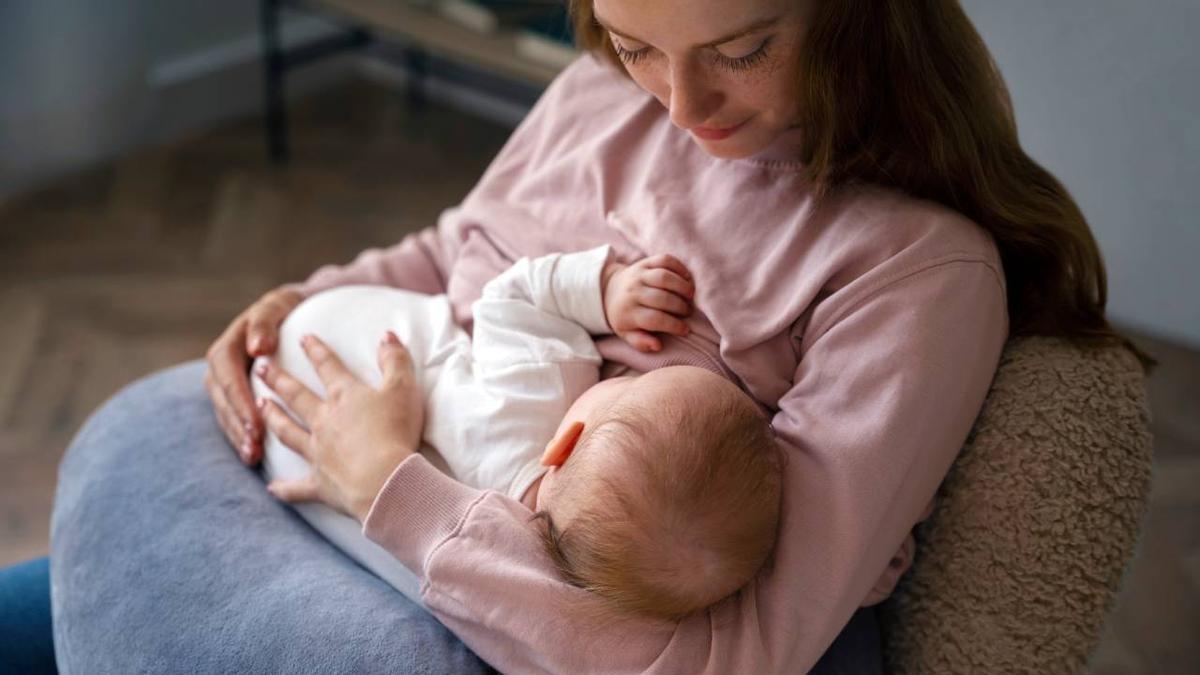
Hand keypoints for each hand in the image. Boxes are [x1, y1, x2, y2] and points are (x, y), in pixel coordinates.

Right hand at [205, 286, 303, 464]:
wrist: (292, 312)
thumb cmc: (286, 309)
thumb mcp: (277, 306)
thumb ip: (264, 323)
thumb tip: (257, 348)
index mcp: (227, 347)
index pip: (227, 376)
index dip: (240, 401)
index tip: (256, 423)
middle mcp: (220, 368)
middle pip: (223, 400)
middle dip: (238, 425)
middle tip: (254, 447)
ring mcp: (225, 384)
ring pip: (226, 414)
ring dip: (237, 436)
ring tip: (253, 456)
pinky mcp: (234, 397)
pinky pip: (233, 420)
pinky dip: (241, 437)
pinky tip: (253, 456)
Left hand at [255, 331, 423, 521]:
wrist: (384, 480)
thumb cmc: (395, 431)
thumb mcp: (404, 388)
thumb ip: (395, 359)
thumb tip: (387, 335)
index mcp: (345, 396)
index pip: (327, 366)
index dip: (316, 349)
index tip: (302, 337)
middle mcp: (324, 420)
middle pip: (296, 395)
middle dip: (278, 379)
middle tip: (260, 367)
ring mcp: (318, 452)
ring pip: (288, 432)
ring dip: (273, 418)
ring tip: (260, 407)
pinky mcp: (320, 482)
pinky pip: (297, 487)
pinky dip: (284, 488)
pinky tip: (271, 487)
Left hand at [602, 254, 694, 351]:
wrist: (609, 290)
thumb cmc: (624, 316)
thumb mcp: (627, 333)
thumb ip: (641, 342)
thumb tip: (657, 346)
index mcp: (628, 312)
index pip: (655, 320)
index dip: (673, 325)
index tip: (685, 330)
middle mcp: (633, 292)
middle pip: (662, 298)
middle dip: (680, 307)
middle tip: (688, 312)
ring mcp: (638, 274)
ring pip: (664, 277)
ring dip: (682, 287)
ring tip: (691, 296)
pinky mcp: (645, 262)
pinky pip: (665, 260)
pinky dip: (679, 268)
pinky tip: (687, 278)